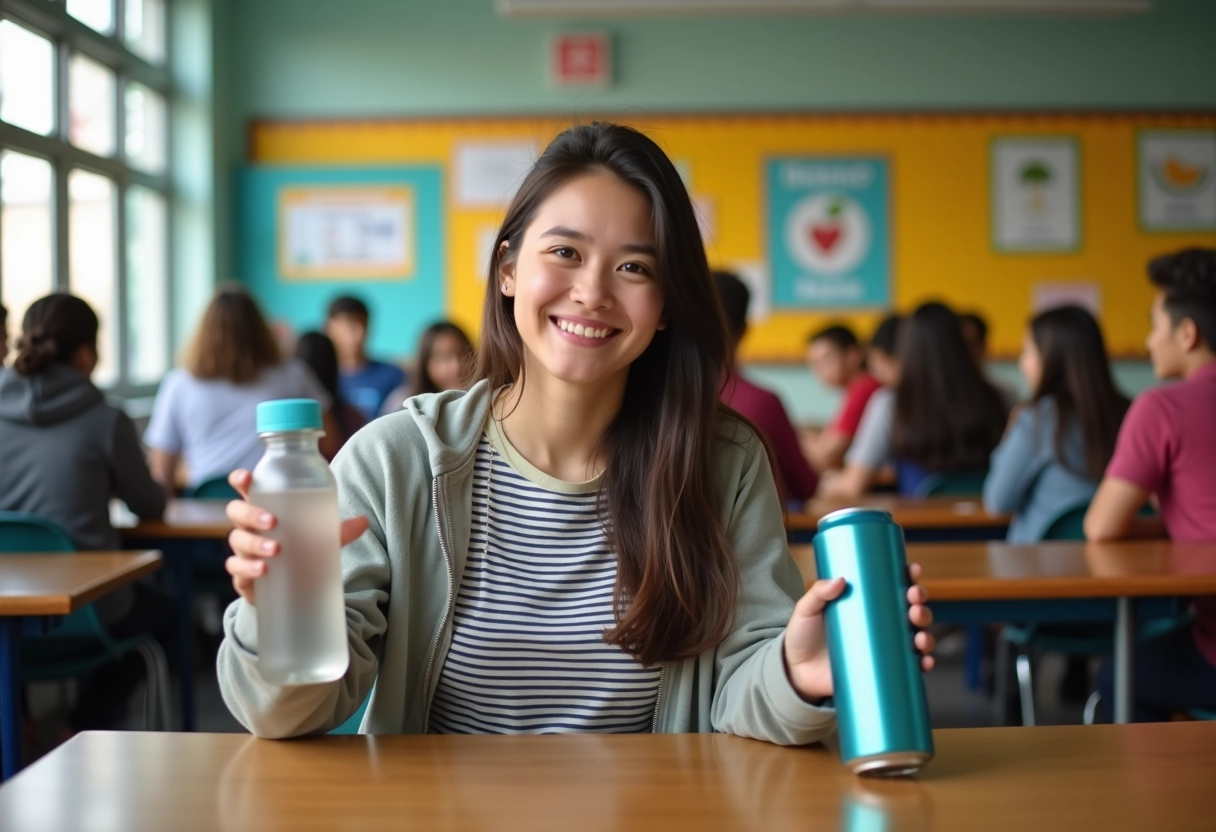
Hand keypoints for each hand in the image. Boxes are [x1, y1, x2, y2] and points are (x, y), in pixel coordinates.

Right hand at [224, 469, 369, 604]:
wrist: (290, 588)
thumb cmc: (300, 549)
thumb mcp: (320, 538)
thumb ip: (339, 530)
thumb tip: (364, 521)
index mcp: (265, 508)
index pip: (246, 488)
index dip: (241, 480)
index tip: (247, 478)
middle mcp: (248, 526)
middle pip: (236, 512)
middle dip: (251, 514)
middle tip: (272, 522)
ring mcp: (242, 550)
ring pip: (237, 540)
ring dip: (254, 543)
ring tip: (275, 549)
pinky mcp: (242, 574)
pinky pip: (236, 568)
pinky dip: (248, 568)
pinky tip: (262, 570)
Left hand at [783, 563, 934, 701]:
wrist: (797, 673)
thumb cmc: (803, 636)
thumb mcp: (807, 610)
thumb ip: (817, 593)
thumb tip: (840, 580)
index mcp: (867, 604)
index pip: (894, 587)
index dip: (909, 577)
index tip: (912, 570)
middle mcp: (881, 624)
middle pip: (911, 609)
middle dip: (920, 603)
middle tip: (913, 601)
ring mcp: (884, 648)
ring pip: (916, 636)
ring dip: (926, 633)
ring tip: (918, 633)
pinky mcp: (883, 670)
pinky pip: (911, 667)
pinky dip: (923, 664)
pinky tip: (925, 661)